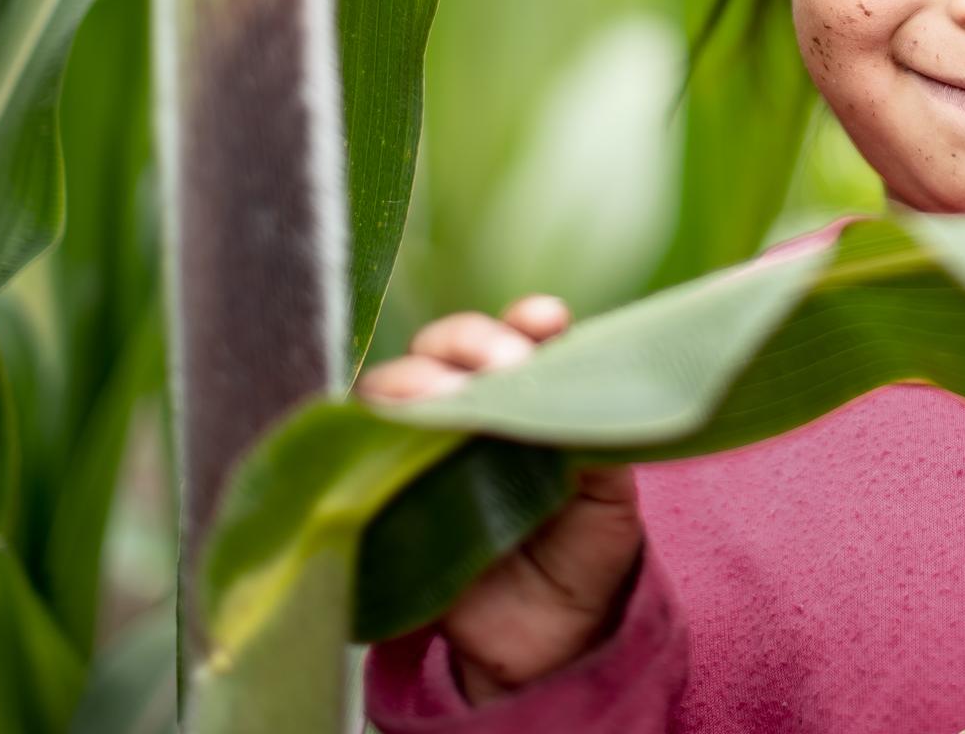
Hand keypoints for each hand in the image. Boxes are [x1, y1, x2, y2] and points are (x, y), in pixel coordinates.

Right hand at [355, 295, 645, 706]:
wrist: (552, 641)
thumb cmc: (583, 551)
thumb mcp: (607, 493)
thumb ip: (595, 438)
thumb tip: (574, 389)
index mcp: (522, 395)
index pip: (511, 337)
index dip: (523, 322)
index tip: (545, 324)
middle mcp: (464, 411)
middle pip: (439, 350)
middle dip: (467, 343)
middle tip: (504, 365)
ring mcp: (417, 452)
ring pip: (389, 391)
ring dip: (414, 382)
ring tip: (447, 397)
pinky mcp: (380, 498)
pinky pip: (356, 457)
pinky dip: (368, 437)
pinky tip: (392, 433)